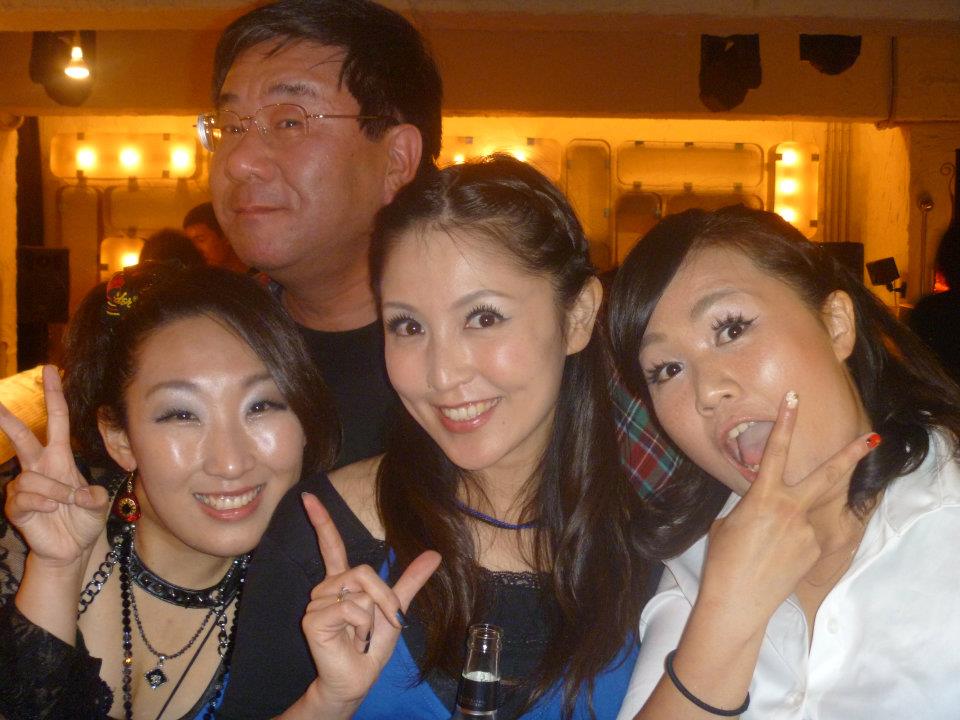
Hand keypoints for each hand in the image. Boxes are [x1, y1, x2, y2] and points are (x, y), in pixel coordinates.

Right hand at [1, 365, 110, 567]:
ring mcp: (26, 486)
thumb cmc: (83, 521)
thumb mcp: (98, 505)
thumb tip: (84, 495)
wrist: (71, 549)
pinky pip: (25, 497)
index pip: (57, 420)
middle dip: (8, 421)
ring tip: (66, 506)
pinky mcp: (17, 506)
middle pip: (23, 438)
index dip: (54, 395)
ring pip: (33, 477)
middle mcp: (40, 467)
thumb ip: (95, 496)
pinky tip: (49, 512)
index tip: (51, 369)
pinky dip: (42, 504)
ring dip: (56, 493)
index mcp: (60, 458)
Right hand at [299, 492, 440, 714]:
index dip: (321, 520)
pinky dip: (361, 626)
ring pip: (358, 591)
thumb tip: (435, 553)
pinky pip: (350, 608)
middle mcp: (325, 588)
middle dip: (383, 596)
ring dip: (371, 616)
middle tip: (386, 621)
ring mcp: (316, 603)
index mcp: (341, 581)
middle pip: (361, 570)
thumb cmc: (372, 645)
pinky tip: (353, 640)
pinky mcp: (313, 619)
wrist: (360, 677)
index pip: (330, 545)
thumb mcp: (396, 607)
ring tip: (360, 635)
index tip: (309, 496)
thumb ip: (411, 580)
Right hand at [698, 391, 875, 634]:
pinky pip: (808, 535)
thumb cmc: (723, 560)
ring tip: (800, 515)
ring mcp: (807, 530)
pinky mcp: (815, 550)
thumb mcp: (729, 522)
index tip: (793, 399)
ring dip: (809, 508)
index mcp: (763, 497)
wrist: (737, 600)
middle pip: (828, 475)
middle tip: (870, 437)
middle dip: (851, 454)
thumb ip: (751, 505)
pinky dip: (794, 539)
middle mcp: (791, 509)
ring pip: (813, 510)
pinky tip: (776, 558)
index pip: (776, 451)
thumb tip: (765, 504)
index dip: (785, 422)